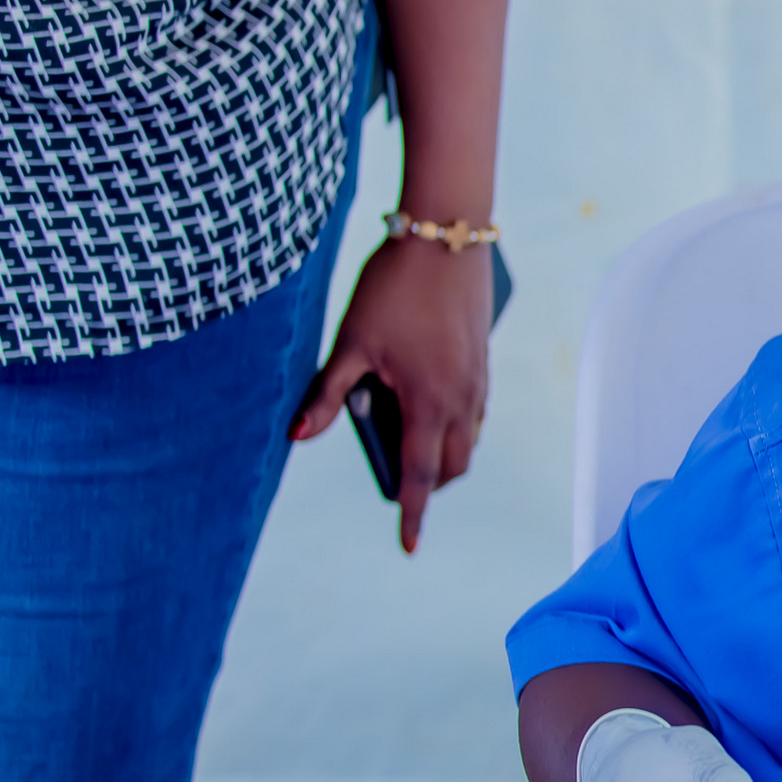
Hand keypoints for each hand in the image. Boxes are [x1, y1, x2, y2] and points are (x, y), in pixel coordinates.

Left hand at [293, 236, 492, 551]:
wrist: (446, 236)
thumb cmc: (393, 287)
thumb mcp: (350, 342)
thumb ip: (328, 394)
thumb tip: (298, 437)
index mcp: (428, 402)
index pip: (418, 474)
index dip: (411, 513)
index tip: (408, 546)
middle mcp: (462, 399)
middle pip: (452, 465)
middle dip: (429, 486)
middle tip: (401, 492)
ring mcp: (478, 381)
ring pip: (469, 440)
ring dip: (446, 457)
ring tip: (413, 452)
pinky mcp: (483, 363)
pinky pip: (475, 414)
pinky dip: (456, 429)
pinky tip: (430, 411)